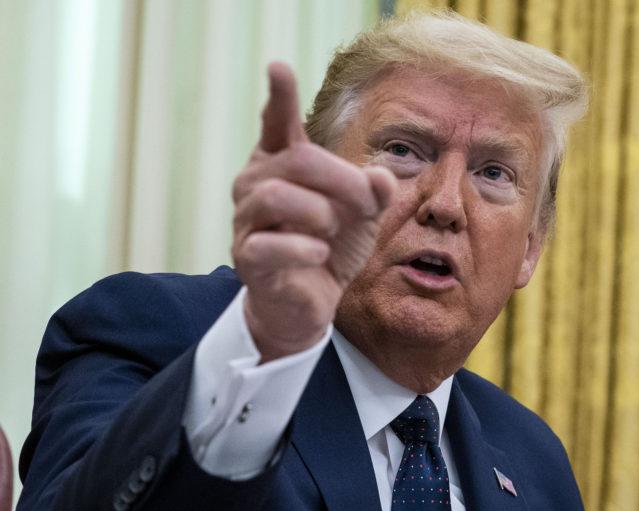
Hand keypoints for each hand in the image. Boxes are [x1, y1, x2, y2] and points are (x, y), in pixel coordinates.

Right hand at [231, 62, 395, 361]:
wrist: (307, 302)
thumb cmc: (330, 247)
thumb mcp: (362, 215)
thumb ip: (372, 190)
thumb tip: (379, 175)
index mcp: (281, 165)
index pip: (277, 124)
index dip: (279, 97)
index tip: (278, 67)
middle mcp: (255, 183)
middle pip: (295, 160)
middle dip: (340, 179)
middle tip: (366, 203)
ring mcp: (246, 220)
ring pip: (275, 196)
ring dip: (319, 213)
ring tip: (332, 232)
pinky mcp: (247, 257)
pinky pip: (268, 244)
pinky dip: (302, 248)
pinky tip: (320, 255)